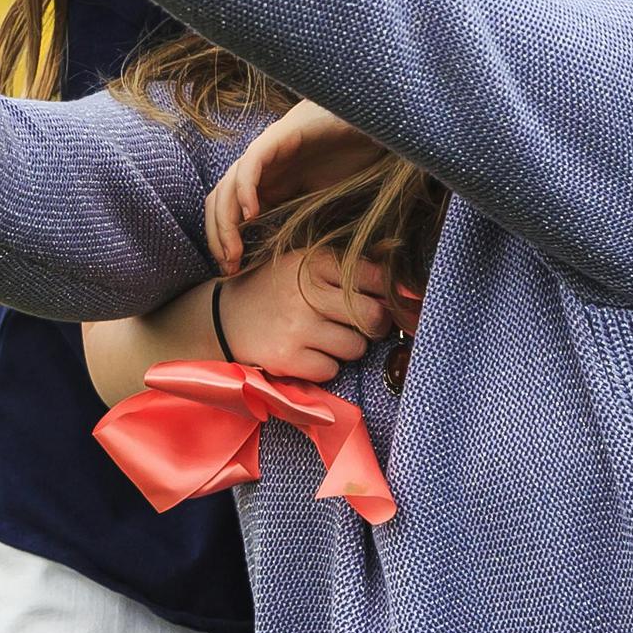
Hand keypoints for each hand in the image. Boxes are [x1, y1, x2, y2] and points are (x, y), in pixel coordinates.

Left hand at [204, 102, 389, 273]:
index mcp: (266, 183)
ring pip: (228, 188)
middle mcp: (259, 168)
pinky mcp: (276, 137)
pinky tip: (253, 215)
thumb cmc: (350, 158)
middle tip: (229, 269)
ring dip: (225, 223)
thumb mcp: (324, 198)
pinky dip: (246, 190)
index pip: (229, 213)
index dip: (225, 241)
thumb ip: (304, 219)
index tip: (234, 270)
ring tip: (234, 252)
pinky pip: (250, 166)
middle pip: (220, 203)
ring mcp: (265, 152)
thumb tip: (298, 261)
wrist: (369, 120)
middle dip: (219, 238)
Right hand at [211, 244, 395, 382]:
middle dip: (373, 325)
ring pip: (356, 347)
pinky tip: (305, 353)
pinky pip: (331, 370)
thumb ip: (351, 270)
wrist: (224, 318)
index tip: (381, 302)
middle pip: (373, 316)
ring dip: (346, 348)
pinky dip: (322, 366)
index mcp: (314, 262)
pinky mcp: (287, 358)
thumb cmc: (278, 291)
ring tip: (323, 338)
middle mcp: (306, 292)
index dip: (387, 294)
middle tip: (358, 325)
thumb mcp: (306, 265)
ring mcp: (296, 327)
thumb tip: (408, 290)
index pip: (376, 277)